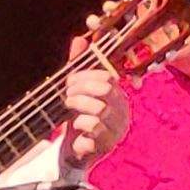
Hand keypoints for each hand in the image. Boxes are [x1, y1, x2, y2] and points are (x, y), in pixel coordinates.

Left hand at [59, 42, 129, 167]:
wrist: (73, 151)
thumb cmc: (78, 117)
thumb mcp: (78, 91)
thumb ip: (79, 68)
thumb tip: (79, 39)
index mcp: (118, 96)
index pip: (108, 77)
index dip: (86, 75)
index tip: (68, 81)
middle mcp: (122, 111)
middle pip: (106, 89)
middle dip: (81, 88)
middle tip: (67, 94)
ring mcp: (116, 129)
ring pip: (100, 108)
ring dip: (78, 104)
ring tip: (68, 107)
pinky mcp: (107, 144)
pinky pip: (94, 127)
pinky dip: (80, 123)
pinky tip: (76, 127)